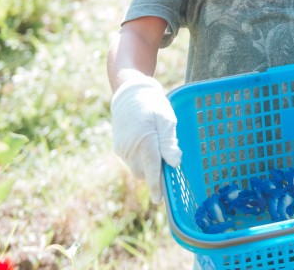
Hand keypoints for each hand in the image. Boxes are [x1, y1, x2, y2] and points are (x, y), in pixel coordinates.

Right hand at [110, 72, 181, 202]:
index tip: (159, 200)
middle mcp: (130, 148)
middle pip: (143, 172)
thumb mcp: (166, 119)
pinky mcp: (118, 147)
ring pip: (136, 168)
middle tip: (167, 166)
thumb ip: (169, 141)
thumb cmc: (153, 105)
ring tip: (157, 151)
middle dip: (154, 175)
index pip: (152, 169)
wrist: (130, 93)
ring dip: (147, 167)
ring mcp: (122, 148)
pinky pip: (130, 161)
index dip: (156, 185)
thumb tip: (175, 163)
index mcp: (144, 140)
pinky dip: (140, 160)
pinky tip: (148, 146)